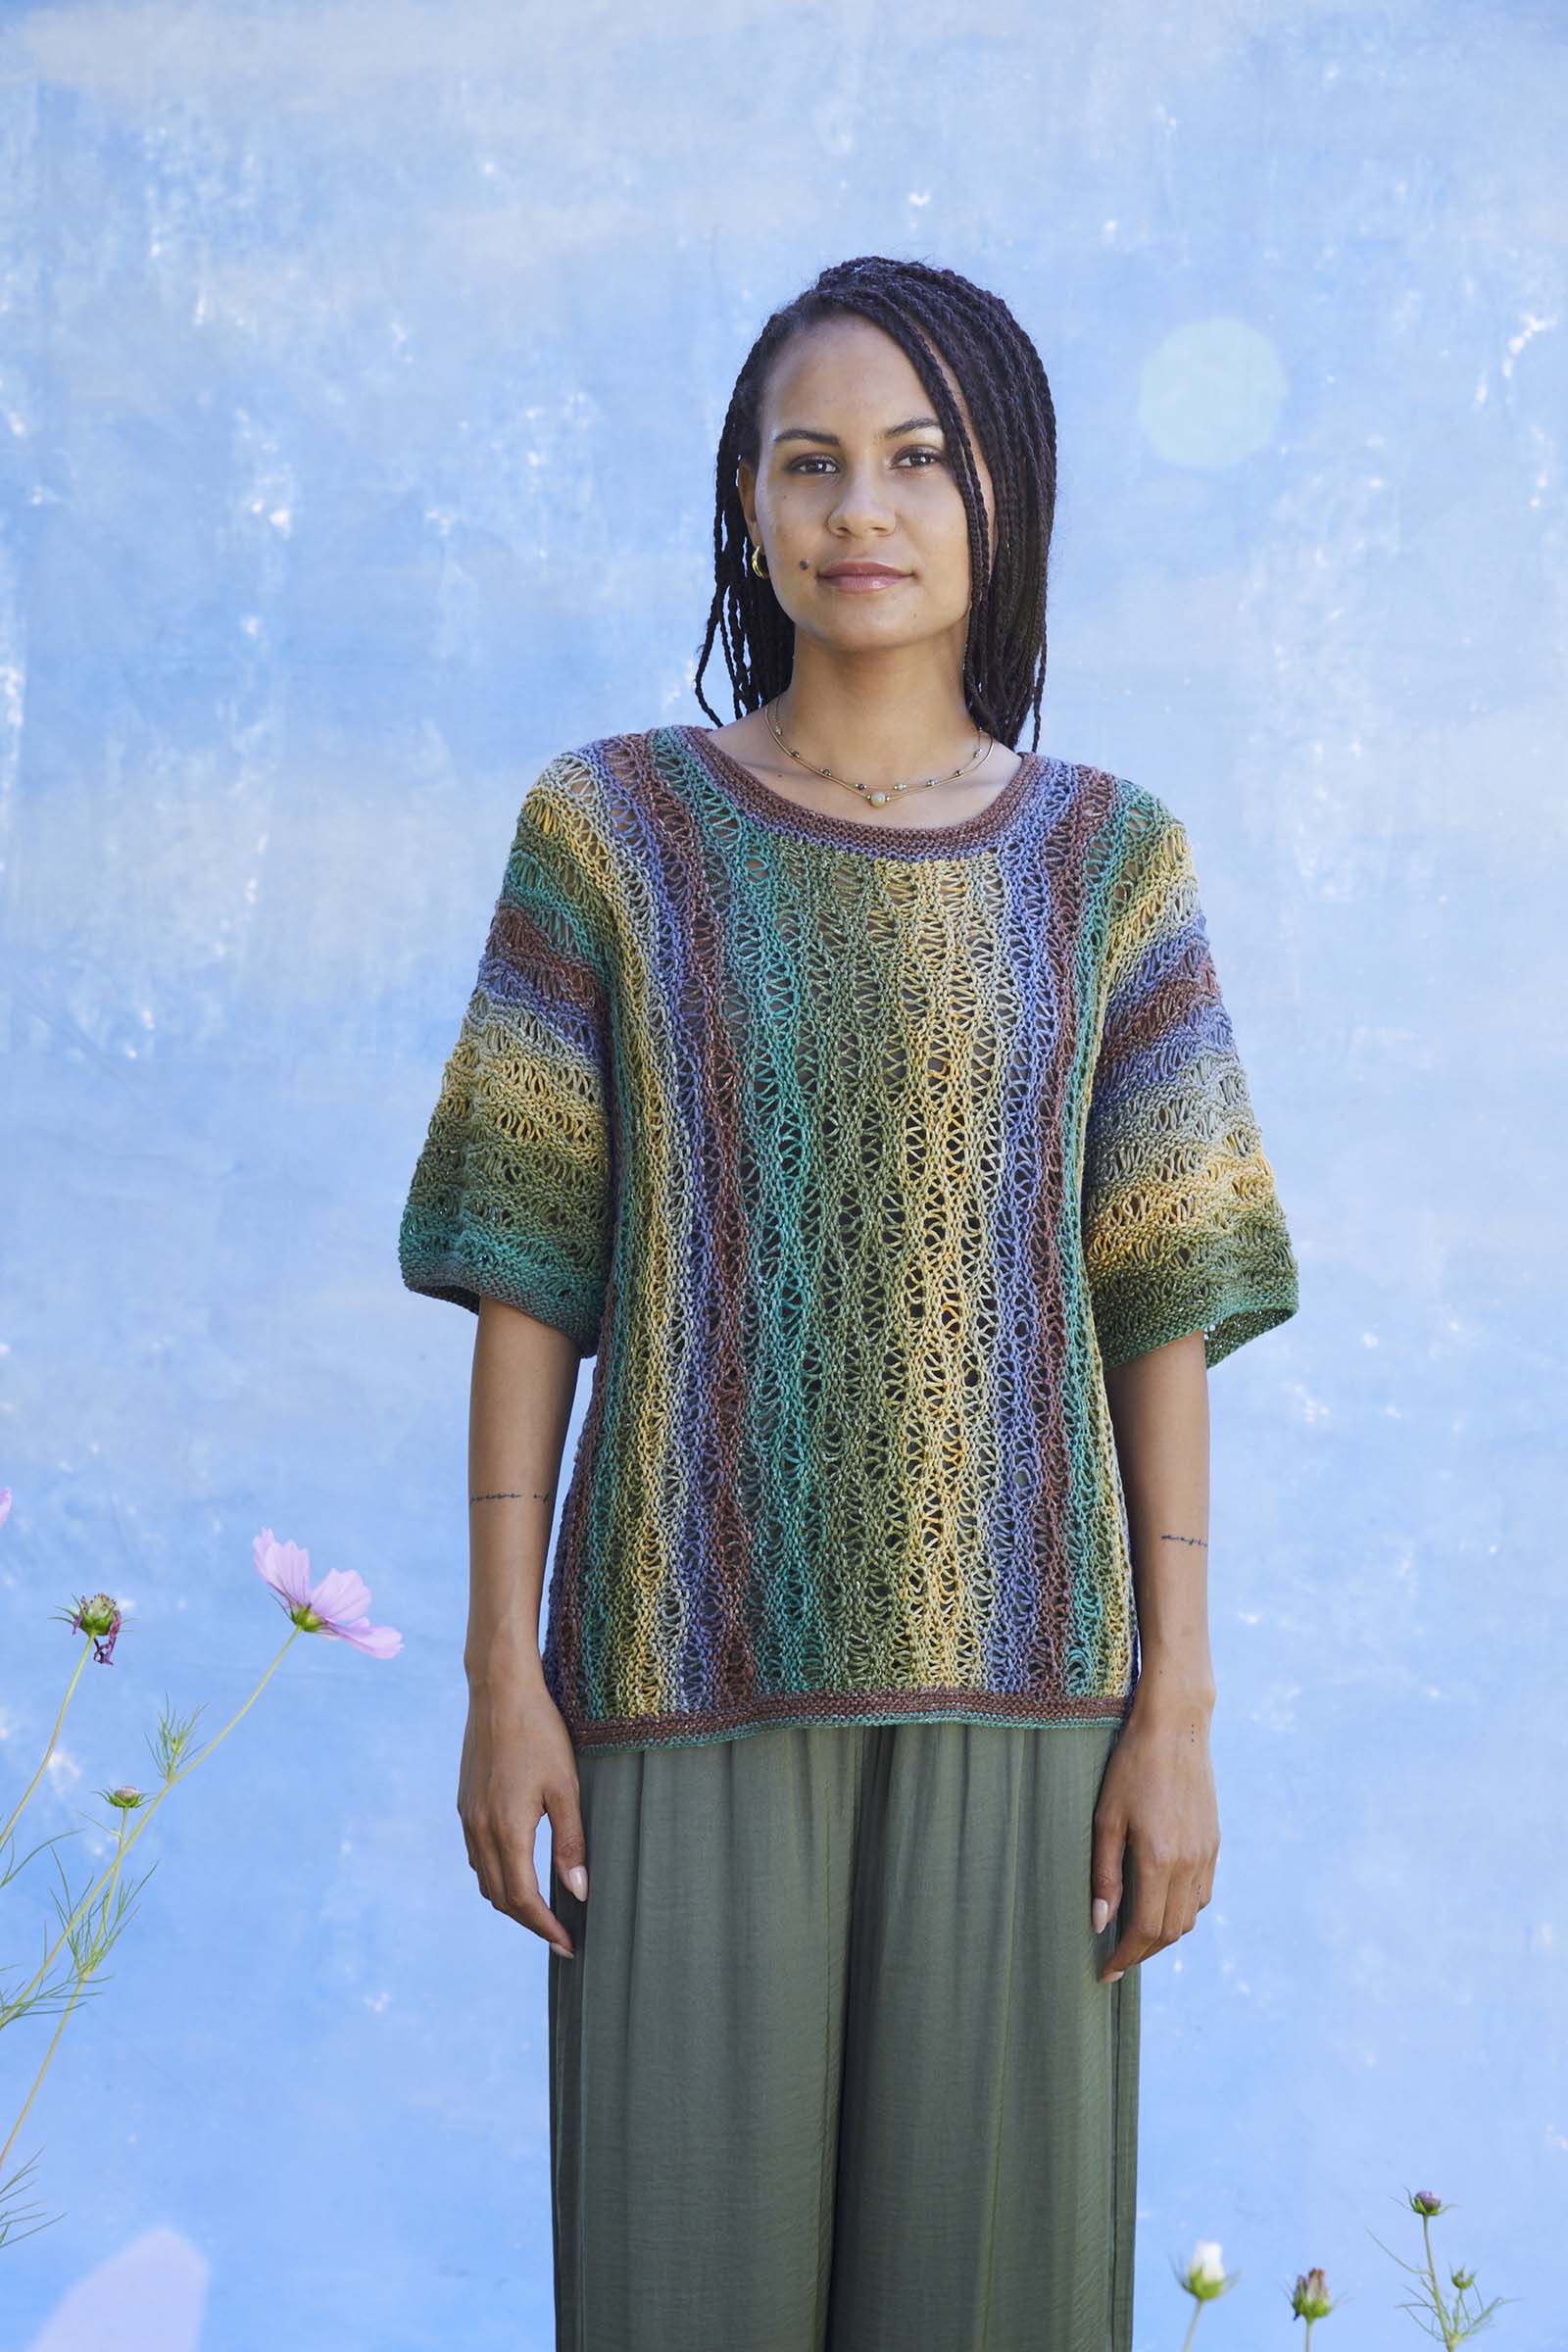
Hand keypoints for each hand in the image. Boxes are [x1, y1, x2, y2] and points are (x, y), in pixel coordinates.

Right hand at [457, 1676, 587, 1958]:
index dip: (545, 1928)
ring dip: (511, 1900)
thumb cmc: (540, 1733)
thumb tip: (579, 1892)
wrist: (499, 1690)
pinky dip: (496, 1875)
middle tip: (559, 1936)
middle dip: (529, 1922)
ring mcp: (468, 1816)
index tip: (568, 1946)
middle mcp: (480, 1829)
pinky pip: (477, 1855)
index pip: (523, 1899)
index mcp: (506, 1830)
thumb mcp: (565, 1787)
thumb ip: (571, 1843)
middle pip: (500, 1897)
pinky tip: (517, 1870)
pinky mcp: (465, 1803)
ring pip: (484, 1878)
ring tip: (542, 1910)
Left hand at [1090, 1691, 1218, 1983]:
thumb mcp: (1106, 1817)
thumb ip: (1104, 1874)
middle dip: (1142, 1953)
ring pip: (1190, 1917)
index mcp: (1159, 1860)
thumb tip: (1100, 1923)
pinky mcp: (1214, 1843)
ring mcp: (1206, 1854)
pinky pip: (1203, 1894)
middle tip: (1115, 1959)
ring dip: (1164, 1934)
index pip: (1145, 1931)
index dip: (1124, 1958)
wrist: (1176, 1727)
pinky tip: (1161, 1902)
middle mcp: (1189, 1864)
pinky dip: (1183, 1910)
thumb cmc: (1131, 1767)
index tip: (1104, 1972)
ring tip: (1135, 1935)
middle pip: (1170, 1932)